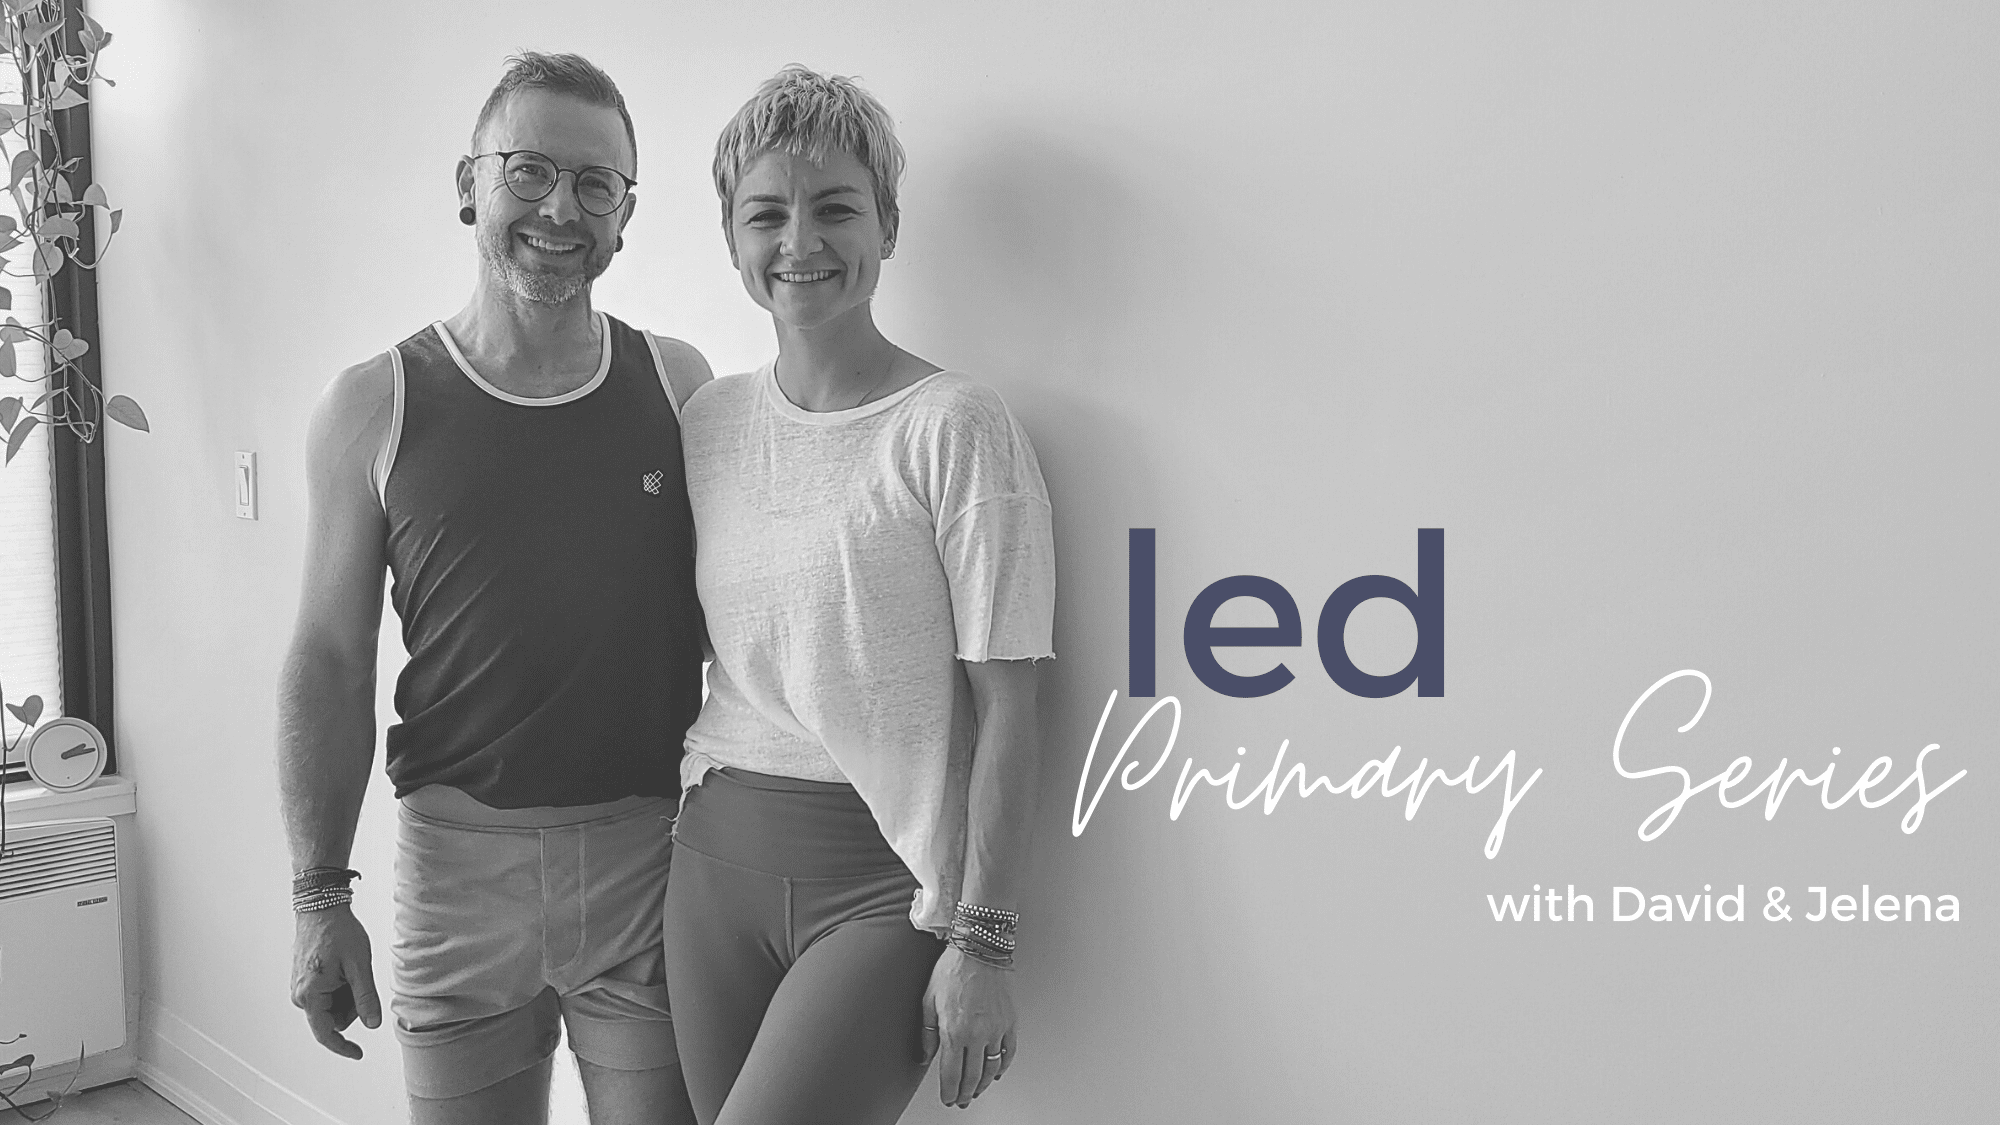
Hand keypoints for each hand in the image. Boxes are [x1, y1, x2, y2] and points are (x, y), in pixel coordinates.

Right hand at [290, 905, 381, 1058]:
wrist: (321, 908)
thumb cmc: (338, 932)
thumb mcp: (359, 966)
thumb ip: (366, 998)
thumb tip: (372, 1023)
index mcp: (310, 995)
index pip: (326, 1033)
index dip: (343, 1046)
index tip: (358, 1054)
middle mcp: (300, 996)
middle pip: (333, 1018)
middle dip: (352, 1005)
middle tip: (359, 977)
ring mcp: (301, 988)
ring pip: (332, 1006)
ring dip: (347, 995)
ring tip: (351, 968)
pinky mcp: (304, 981)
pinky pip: (327, 995)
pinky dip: (341, 987)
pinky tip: (344, 967)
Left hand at [919, 946, 1015, 1107]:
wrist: (979, 948)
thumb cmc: (952, 969)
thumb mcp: (928, 1000)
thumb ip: (927, 1033)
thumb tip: (926, 1055)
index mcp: (954, 1031)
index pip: (951, 1074)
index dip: (949, 1091)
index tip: (947, 1098)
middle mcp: (977, 1034)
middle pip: (972, 1077)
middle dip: (965, 1093)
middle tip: (960, 1100)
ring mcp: (996, 1029)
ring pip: (991, 1069)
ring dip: (983, 1085)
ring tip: (976, 1091)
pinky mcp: (1009, 1022)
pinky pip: (1008, 1052)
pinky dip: (1002, 1066)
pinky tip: (996, 1072)